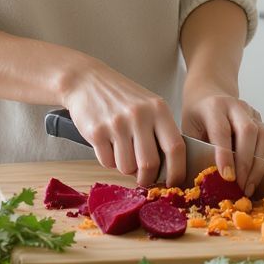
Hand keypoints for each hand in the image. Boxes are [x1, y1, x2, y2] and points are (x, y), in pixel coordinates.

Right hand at [60, 61, 185, 188]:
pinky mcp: (97, 131)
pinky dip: (108, 160)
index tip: (172, 183)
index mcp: (158, 109)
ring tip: (121, 151)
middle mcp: (139, 115)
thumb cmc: (121, 96)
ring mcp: (117, 123)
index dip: (177, 171)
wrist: (87, 80)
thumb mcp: (148, 105)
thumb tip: (170, 169)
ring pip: (126, 167)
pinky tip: (107, 144)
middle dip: (147, 178)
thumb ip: (160, 132)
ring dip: (125, 167)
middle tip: (143, 178)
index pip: (175, 148)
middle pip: (150, 164)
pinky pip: (107, 162)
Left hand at [182, 87, 263, 197]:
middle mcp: (236, 106)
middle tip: (242, 187)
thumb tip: (206, 181)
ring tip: (250, 186)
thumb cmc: (197, 117)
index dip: (225, 155)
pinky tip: (261, 175)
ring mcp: (253, 113)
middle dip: (247, 163)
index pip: (221, 130)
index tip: (228, 177)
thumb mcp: (189, 130)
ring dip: (260, 166)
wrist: (209, 94)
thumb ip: (197, 150)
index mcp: (213, 107)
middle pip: (249, 131)